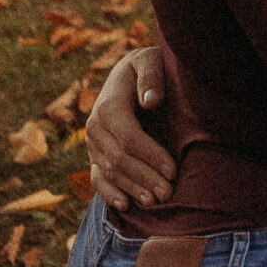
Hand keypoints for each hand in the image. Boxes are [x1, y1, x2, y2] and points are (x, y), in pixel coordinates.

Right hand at [86, 47, 176, 211]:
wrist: (127, 75)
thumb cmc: (145, 68)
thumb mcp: (150, 61)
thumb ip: (151, 77)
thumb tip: (151, 101)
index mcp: (108, 105)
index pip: (129, 137)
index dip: (150, 155)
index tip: (173, 170)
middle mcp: (95, 127)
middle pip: (119, 159)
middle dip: (145, 178)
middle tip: (168, 193)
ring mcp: (92, 144)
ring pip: (109, 172)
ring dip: (132, 189)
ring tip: (155, 202)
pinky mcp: (94, 155)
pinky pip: (97, 178)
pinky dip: (108, 193)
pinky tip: (124, 205)